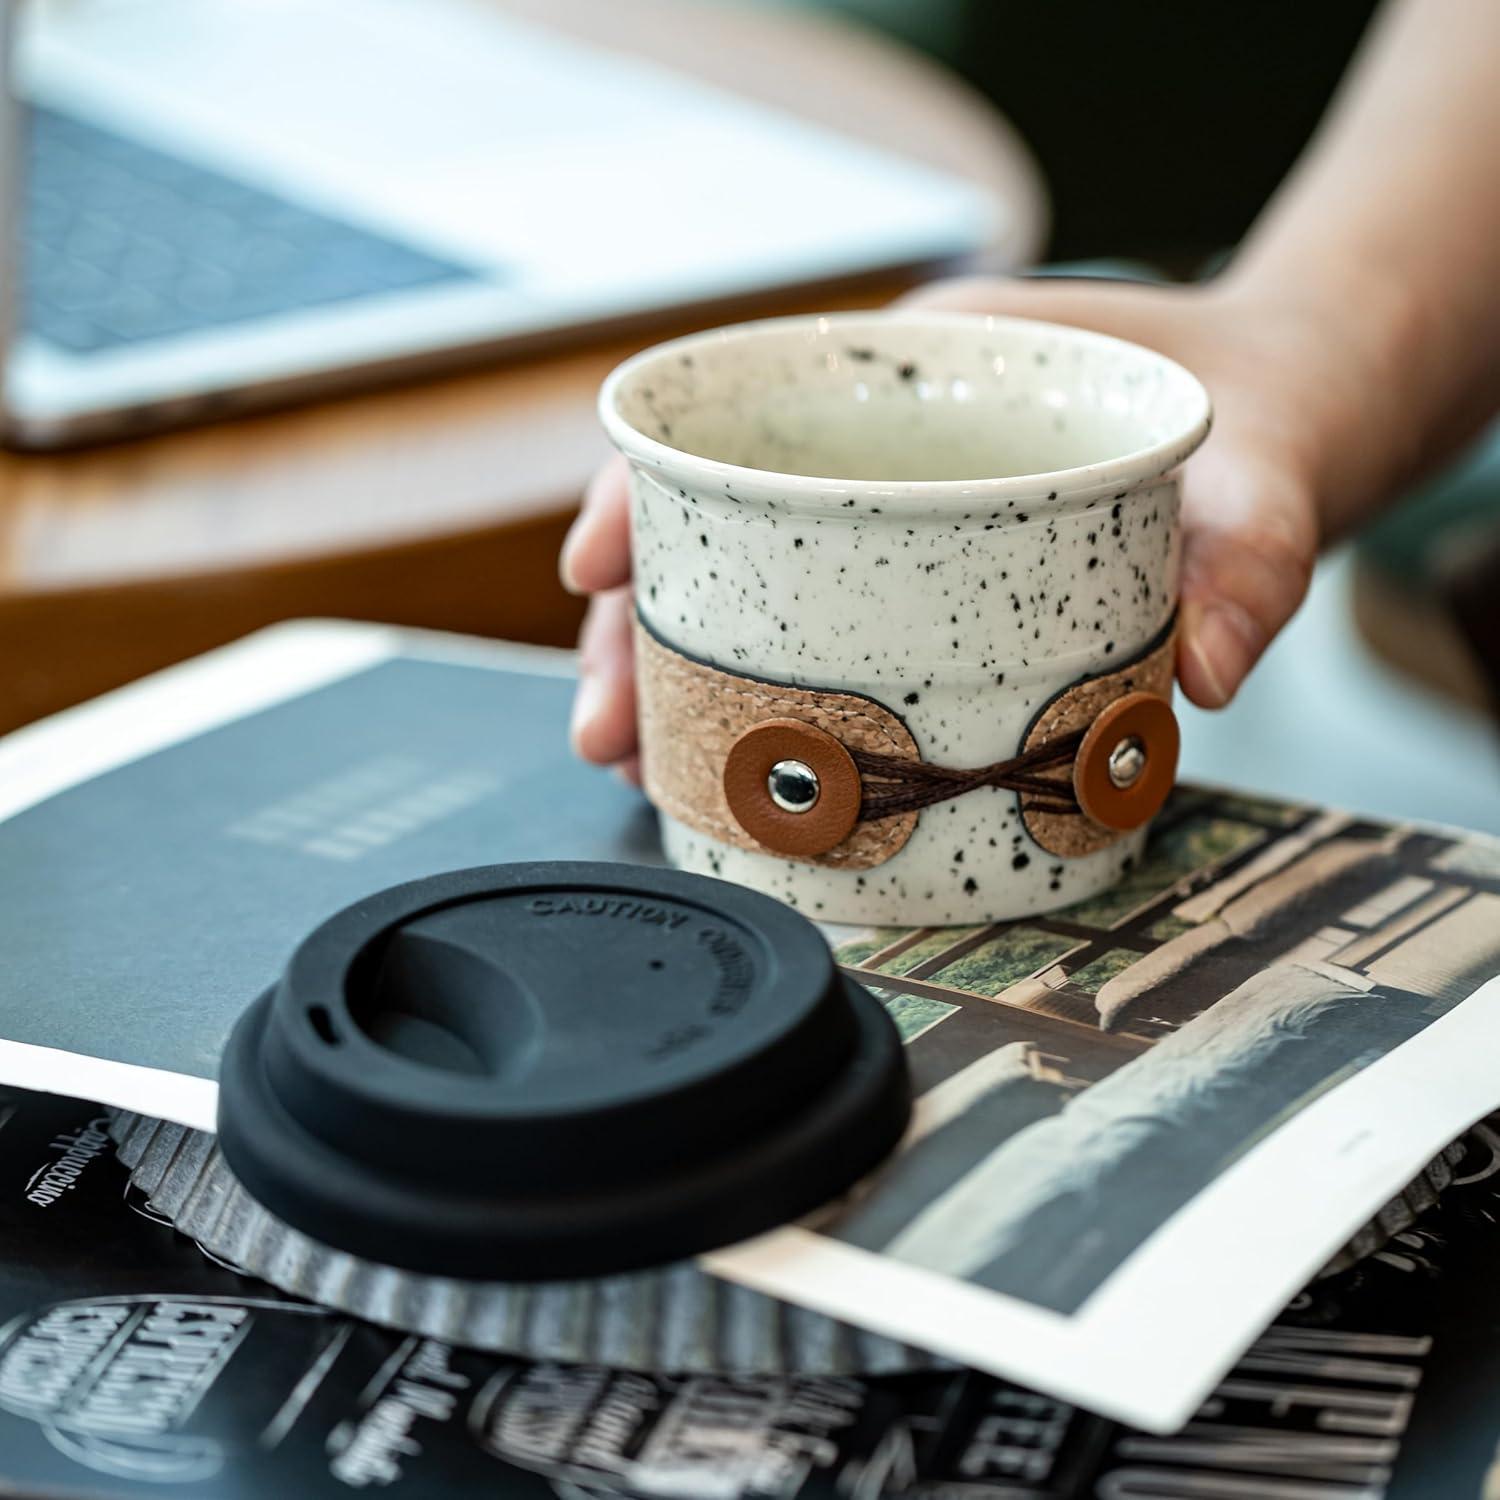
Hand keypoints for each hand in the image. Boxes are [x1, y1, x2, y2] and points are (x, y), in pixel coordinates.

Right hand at [562, 273, 1389, 771]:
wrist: (1286, 426)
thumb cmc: (1253, 419)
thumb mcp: (1261, 478)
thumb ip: (1248, 563)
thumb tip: (1198, 676)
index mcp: (926, 377)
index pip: (738, 420)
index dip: (642, 490)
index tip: (595, 565)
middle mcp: (887, 456)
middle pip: (711, 531)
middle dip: (638, 633)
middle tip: (610, 736)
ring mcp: (893, 531)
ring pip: (743, 597)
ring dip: (680, 685)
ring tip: (649, 773)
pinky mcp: (918, 599)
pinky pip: (813, 642)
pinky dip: (760, 702)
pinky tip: (733, 766)